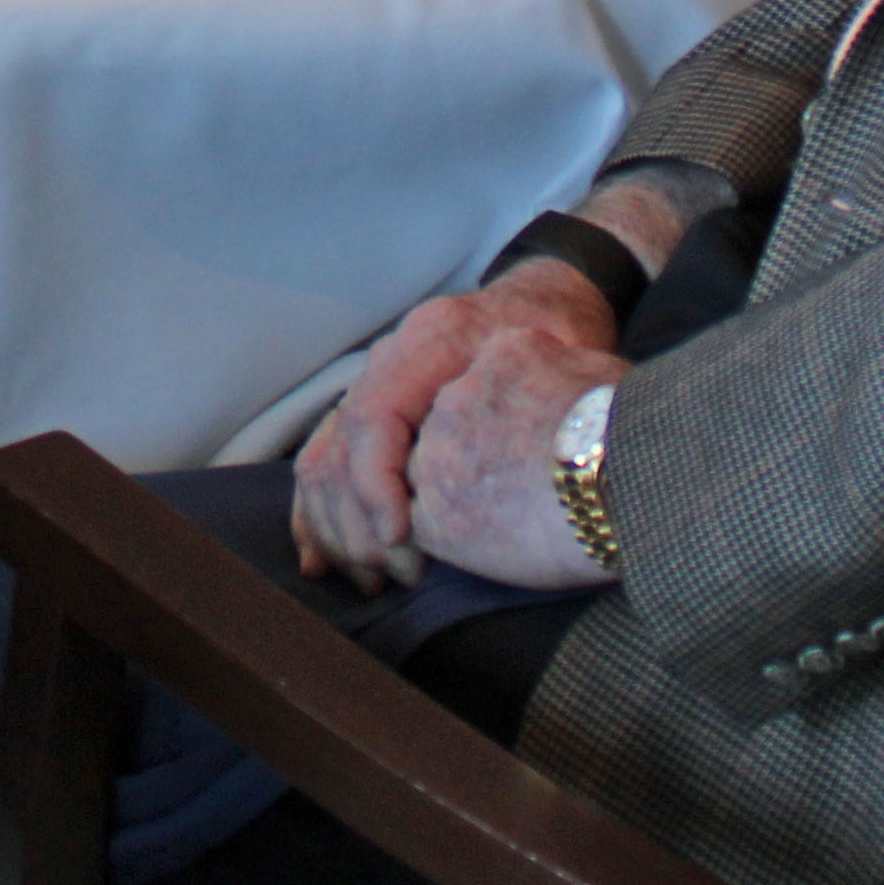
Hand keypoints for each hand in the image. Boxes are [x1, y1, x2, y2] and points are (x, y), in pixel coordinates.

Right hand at [290, 259, 612, 587]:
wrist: (549, 305)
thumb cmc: (564, 337)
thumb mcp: (561, 355)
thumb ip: (529, 397)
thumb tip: (504, 467)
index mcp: (433, 339)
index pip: (373, 414)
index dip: (375, 484)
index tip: (403, 541)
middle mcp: (392, 357)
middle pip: (340, 445)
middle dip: (358, 523)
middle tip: (398, 574)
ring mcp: (377, 383)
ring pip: (323, 458)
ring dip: (337, 527)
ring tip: (370, 579)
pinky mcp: (376, 409)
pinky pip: (327, 460)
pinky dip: (320, 513)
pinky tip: (320, 560)